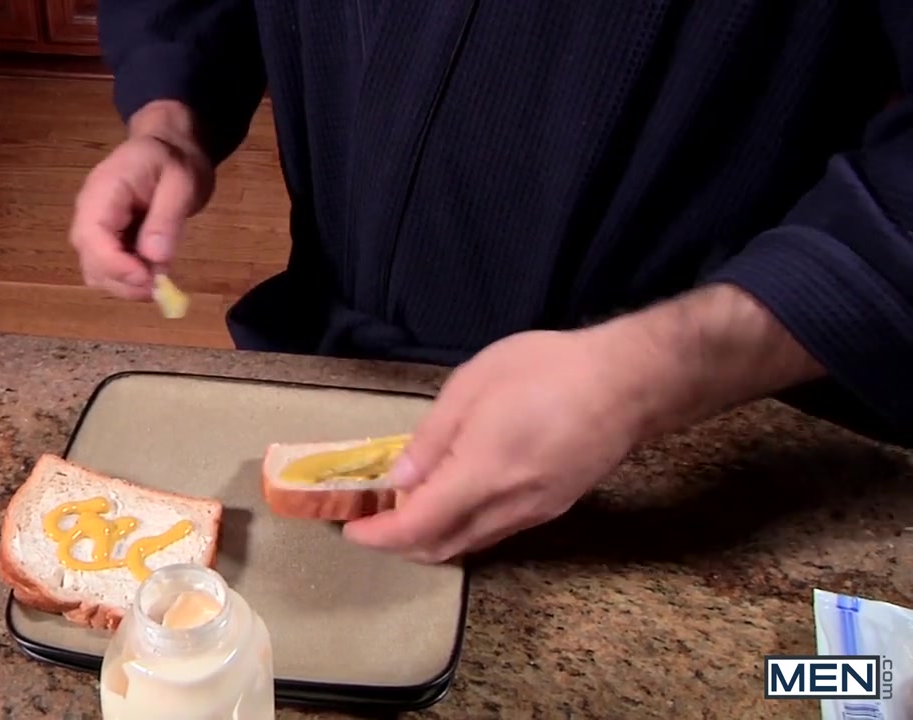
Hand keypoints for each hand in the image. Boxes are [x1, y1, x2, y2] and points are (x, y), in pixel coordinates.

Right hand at [69, 102, 214, 300]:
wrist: (168, 149)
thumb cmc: (175, 160)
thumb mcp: (181, 182)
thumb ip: (167, 217)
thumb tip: (155, 258)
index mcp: (104, 191)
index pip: (93, 237)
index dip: (117, 266)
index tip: (150, 279)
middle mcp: (90, 213)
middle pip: (91, 262)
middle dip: (125, 282)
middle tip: (162, 285)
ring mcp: (95, 229)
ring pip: (97, 272)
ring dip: (127, 285)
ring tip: (160, 278)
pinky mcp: (106, 241)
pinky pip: (109, 270)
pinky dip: (130, 280)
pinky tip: (153, 271)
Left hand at [343, 328, 650, 562]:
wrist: (630, 381)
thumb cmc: (547, 370)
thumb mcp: (472, 387)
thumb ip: (431, 439)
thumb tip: (398, 480)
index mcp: (480, 476)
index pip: (416, 528)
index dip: (378, 536)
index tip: (351, 529)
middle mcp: (507, 508)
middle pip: (441, 548)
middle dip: (399, 543)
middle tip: (373, 518)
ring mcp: (534, 513)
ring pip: (470, 544)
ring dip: (432, 537)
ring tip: (407, 508)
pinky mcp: (553, 508)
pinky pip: (495, 532)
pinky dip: (463, 527)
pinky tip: (454, 500)